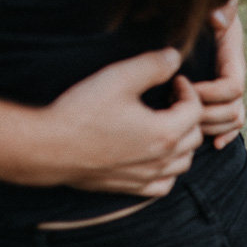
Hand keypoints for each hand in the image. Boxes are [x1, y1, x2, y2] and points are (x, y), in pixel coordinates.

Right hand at [40, 48, 203, 195]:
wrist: (50, 148)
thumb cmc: (82, 111)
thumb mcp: (118, 78)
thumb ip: (152, 66)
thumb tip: (175, 57)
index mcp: (165, 132)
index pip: (195, 110)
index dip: (188, 91)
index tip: (174, 81)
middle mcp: (162, 159)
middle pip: (195, 137)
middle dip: (189, 115)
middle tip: (170, 99)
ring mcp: (148, 177)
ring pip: (184, 163)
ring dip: (182, 142)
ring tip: (166, 124)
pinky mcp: (132, 188)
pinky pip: (164, 184)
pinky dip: (168, 170)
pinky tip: (155, 156)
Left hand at [194, 0, 246, 148]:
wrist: (189, 13)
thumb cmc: (193, 8)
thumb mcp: (203, 4)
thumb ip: (215, 8)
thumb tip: (218, 17)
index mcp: (231, 56)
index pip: (233, 87)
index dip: (211, 93)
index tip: (183, 86)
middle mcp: (234, 74)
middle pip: (235, 108)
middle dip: (207, 113)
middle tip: (175, 106)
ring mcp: (229, 89)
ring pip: (234, 119)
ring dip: (211, 126)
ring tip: (181, 117)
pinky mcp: (220, 100)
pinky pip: (233, 125)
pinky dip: (226, 136)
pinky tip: (215, 144)